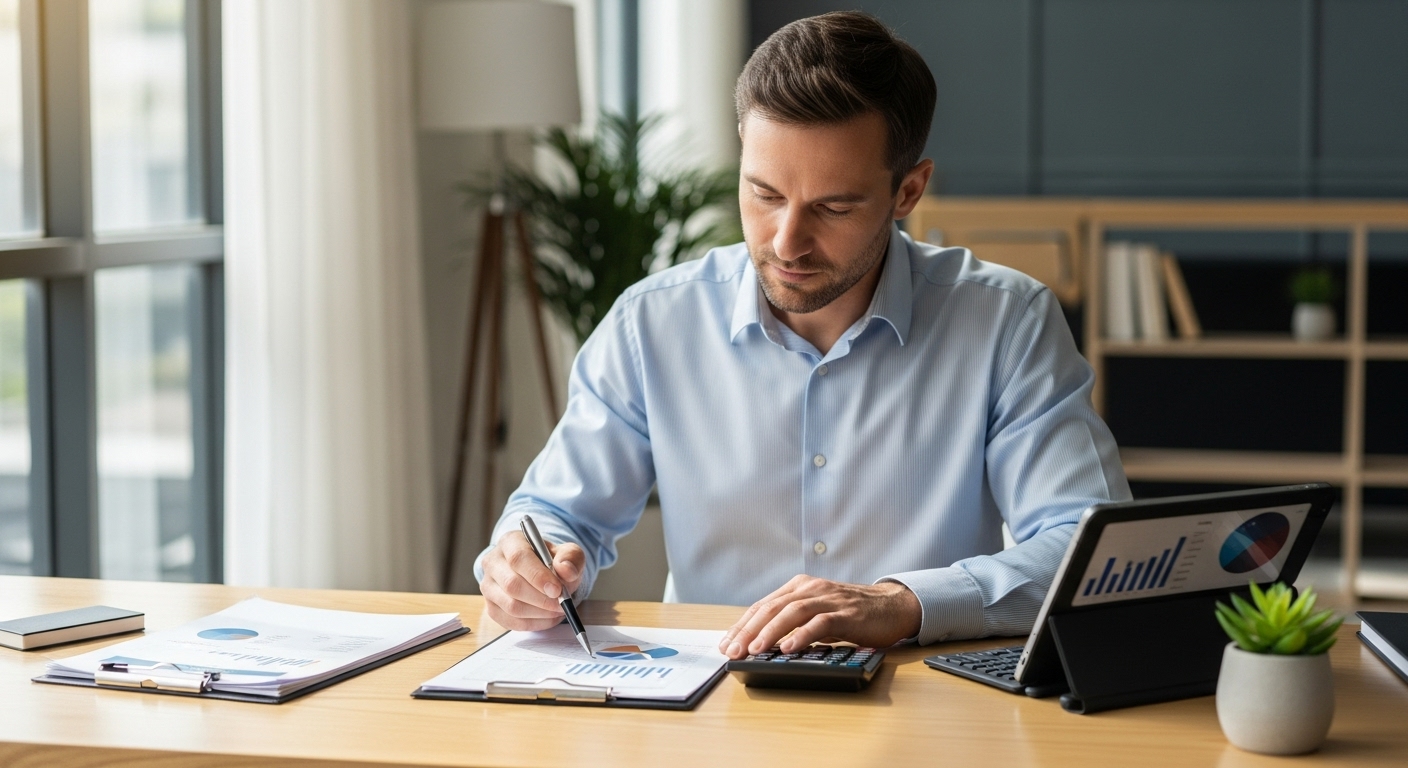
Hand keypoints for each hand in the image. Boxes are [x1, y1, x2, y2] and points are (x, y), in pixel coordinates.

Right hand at [479, 529, 585, 630]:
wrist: (542, 573)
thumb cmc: (553, 560)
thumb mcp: (568, 553)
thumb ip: (571, 558)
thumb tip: (566, 570)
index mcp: (510, 542)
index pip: (518, 558)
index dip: (538, 576)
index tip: (557, 590)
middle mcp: (493, 562)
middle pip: (511, 585)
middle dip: (540, 599)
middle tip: (561, 604)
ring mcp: (488, 586)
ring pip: (511, 606)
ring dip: (539, 613)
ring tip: (558, 610)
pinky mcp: (491, 607)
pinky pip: (511, 621)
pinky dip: (534, 623)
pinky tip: (549, 617)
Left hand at [718, 576, 920, 658]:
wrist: (892, 606)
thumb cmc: (852, 613)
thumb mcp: (816, 613)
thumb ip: (793, 623)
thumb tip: (760, 644)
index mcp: (799, 587)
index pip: (763, 606)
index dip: (742, 625)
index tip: (725, 644)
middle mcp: (811, 589)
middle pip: (772, 608)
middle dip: (748, 630)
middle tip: (732, 650)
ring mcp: (829, 599)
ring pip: (792, 612)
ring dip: (770, 632)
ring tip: (754, 650)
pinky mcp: (847, 614)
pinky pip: (821, 623)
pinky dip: (802, 635)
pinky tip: (789, 647)